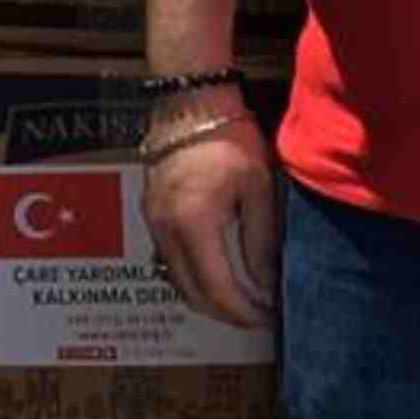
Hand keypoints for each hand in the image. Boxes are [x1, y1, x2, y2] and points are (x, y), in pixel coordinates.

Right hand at [137, 106, 279, 329]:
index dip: (244, 313)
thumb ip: (260, 240)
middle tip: (257, 314)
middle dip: (226, 313)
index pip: (218, 291)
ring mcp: (153, 222)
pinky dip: (193, 275)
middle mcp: (166, 230)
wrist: (191, 102)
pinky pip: (169, 259)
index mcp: (194, 224)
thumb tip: (265, 282)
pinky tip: (217, 269)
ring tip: (241, 296)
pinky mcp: (151, 212)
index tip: (267, 317)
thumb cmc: (229, 138)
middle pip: (192, 295)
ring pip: (177, 280)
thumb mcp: (258, 189)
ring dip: (207, 296)